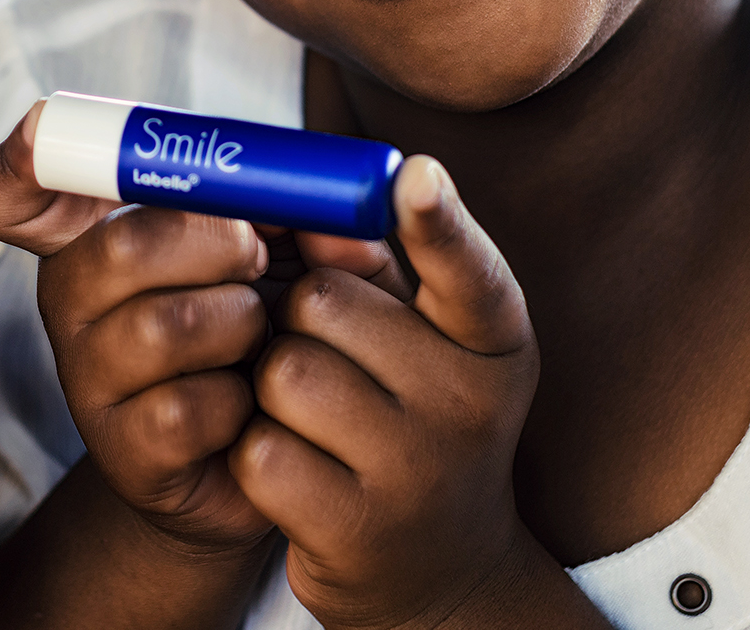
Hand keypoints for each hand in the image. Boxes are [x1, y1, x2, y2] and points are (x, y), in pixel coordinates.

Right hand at [0, 102, 275, 560]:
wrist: (281, 450)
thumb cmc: (272, 329)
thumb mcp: (292, 254)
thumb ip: (304, 214)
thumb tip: (328, 209)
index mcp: (95, 236)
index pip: (15, 192)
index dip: (19, 159)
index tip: (43, 126)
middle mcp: (70, 301)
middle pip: (124, 243)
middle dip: (218, 242)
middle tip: (254, 260)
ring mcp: (87, 379)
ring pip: (165, 327)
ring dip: (241, 327)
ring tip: (254, 342)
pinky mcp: (119, 450)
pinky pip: (187, 409)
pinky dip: (240, 406)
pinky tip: (242, 410)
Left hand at [234, 155, 561, 629]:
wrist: (438, 574)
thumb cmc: (411, 421)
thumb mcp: (419, 341)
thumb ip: (370, 266)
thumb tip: (312, 213)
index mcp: (494, 342)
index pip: (468, 271)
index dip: (438, 221)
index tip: (415, 176)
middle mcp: (470, 404)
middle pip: (321, 303)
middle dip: (295, 322)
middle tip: (328, 365)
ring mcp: (417, 471)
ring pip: (282, 373)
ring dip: (268, 390)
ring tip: (311, 421)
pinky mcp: (356, 529)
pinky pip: (260, 450)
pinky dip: (256, 454)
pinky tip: (297, 473)